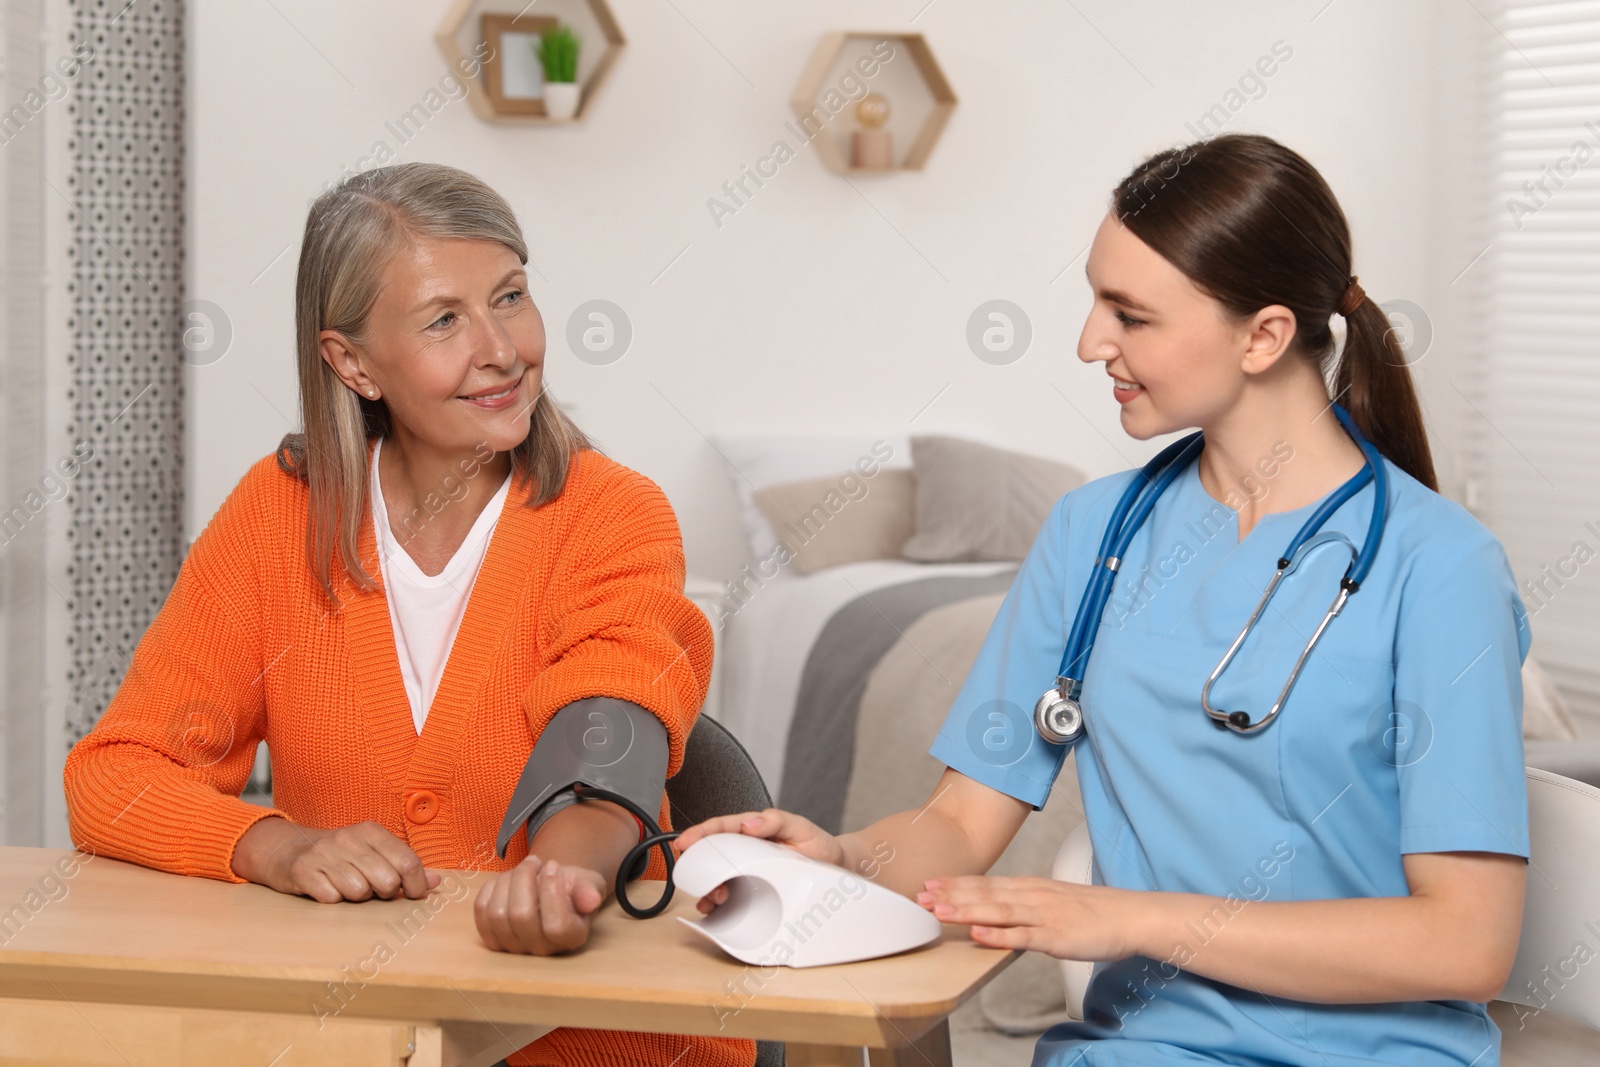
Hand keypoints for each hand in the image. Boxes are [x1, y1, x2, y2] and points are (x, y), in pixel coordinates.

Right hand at [231, 817, 439, 902]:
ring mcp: (324, 854)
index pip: (407, 861)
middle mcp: (349, 839)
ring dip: (355, 898)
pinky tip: (326, 890)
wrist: (286, 849)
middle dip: (383, 893)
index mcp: (371, 831)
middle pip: (386, 880)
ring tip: (346, 887)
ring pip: (359, 892)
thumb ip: (404, 865)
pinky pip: (331, 898)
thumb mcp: (372, 852)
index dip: (415, 884)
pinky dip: (332, 900)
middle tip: (372, 890)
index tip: (412, 894)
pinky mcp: (303, 871)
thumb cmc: (339, 856)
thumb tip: (435, 881)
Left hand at [474, 854, 607, 954]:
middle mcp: (543, 948)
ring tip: (522, 869)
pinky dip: (491, 888)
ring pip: (498, 913)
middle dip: (524, 878)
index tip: (553, 865)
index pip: (557, 925)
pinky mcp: (494, 939)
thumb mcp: (588, 882)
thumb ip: (590, 890)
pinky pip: (481, 911)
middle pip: (521, 916)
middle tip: (534, 860)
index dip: (551, 891)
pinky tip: (507, 879)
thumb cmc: (572, 887)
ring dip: (508, 881)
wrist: (553, 889)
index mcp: (571, 937)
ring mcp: (515, 947)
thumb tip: (591, 900)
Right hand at [673, 808, 844, 915]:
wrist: (836, 867)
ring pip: (719, 876)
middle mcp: (747, 849)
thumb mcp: (800, 826)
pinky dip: (718, 902)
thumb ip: (776, 821)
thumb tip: (749, 823)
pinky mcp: (754, 889)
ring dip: (710, 887)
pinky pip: (730, 895)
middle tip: (697, 876)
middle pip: (713, 854)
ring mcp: (749, 870)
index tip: (684, 841)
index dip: (700, 833)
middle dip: (700, 864)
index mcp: (754, 829)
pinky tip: (714, 908)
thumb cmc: (817, 844)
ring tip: (714, 896)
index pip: (721, 827)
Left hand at [916, 875, 1148, 960]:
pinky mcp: (1055, 937)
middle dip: (950, 895)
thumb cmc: (1094, 912)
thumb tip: (999, 910)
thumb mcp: (1053, 900)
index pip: (987, 882)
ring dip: (965, 910)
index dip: (956, 883)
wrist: (1131, 915)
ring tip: (938, 911)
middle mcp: (1033, 896)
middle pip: (985, 894)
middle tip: (920, 895)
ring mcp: (1043, 915)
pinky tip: (977, 934)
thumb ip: (1025, 904)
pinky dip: (997, 935)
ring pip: (997, 911)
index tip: (930, 882)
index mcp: (1031, 887)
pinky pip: (1021, 936)